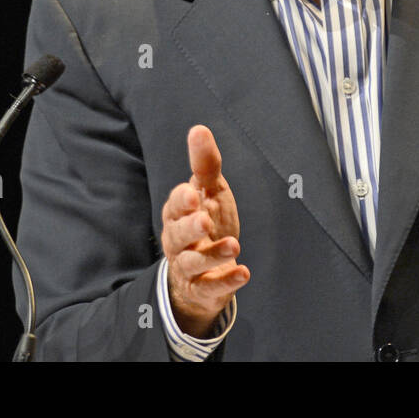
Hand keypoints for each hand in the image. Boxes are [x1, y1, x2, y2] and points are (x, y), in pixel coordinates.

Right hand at [160, 124, 249, 336]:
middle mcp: (178, 241)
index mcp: (178, 214)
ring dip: (212, 255)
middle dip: (190, 228)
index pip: (175, 205)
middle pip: (177, 235)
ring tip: (234, 245)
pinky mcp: (203, 288)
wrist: (206, 270)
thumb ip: (205, 164)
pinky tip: (244, 273)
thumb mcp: (210, 191)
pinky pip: (210, 288)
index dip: (182, 201)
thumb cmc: (207, 222)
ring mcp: (189, 267)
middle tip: (205, 220)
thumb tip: (199, 129)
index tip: (194, 194)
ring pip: (192, 263)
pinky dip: (226, 282)